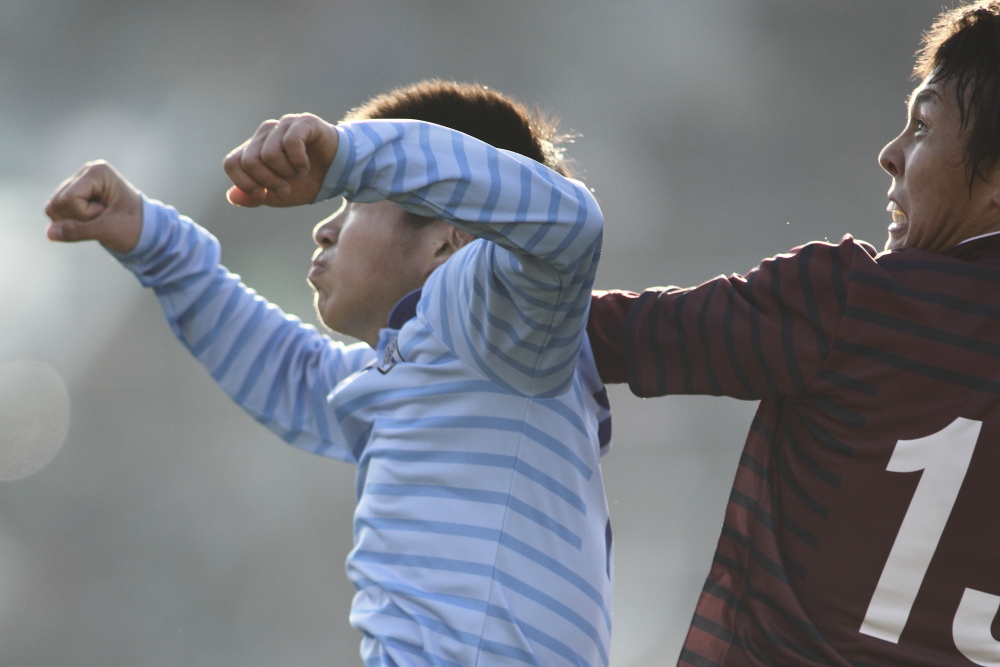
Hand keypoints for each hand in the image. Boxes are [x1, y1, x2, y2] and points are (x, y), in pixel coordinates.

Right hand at [44, 160, 142, 253]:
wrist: (146, 231)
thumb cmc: (133, 227)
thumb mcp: (108, 230)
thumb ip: (78, 231)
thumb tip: (49, 233)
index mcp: (97, 172)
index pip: (70, 198)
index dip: (86, 214)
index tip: (108, 213)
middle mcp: (85, 173)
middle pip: (57, 202)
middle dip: (78, 218)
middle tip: (103, 218)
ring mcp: (77, 183)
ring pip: (53, 208)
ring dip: (74, 222)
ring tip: (98, 219)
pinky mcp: (72, 195)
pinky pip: (55, 213)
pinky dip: (71, 223)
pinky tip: (90, 221)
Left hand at [223, 113, 338, 207]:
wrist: (338, 173)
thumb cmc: (306, 182)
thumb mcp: (278, 196)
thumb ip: (253, 197)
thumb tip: (231, 196)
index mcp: (254, 149)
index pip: (232, 163)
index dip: (244, 183)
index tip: (263, 195)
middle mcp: (264, 134)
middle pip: (249, 161)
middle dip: (268, 182)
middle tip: (285, 188)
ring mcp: (283, 125)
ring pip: (269, 154)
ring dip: (287, 173)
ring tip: (299, 174)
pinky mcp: (303, 122)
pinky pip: (291, 143)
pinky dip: (299, 162)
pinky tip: (306, 166)